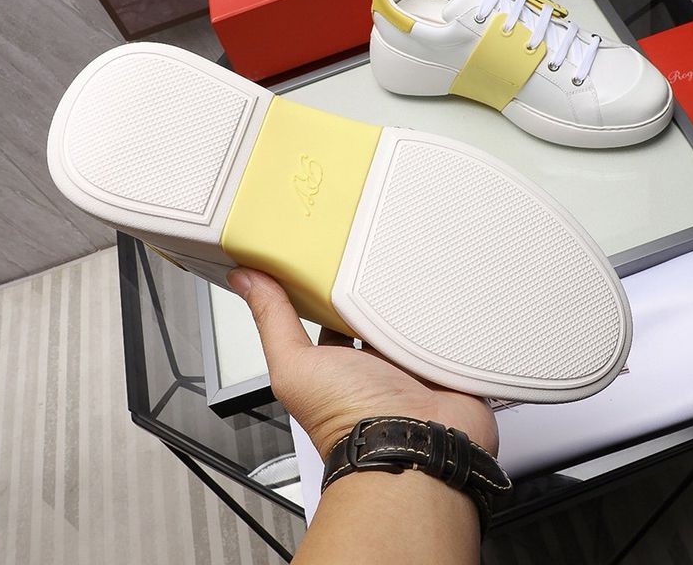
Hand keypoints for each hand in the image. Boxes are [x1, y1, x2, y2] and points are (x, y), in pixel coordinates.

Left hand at [226, 268, 498, 459]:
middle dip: (376, 287)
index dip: (331, 289)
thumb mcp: (296, 364)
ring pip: (412, 317)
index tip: (330, 255)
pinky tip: (443, 287)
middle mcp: (376, 364)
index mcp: (339, 364)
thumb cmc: (349, 418)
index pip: (334, 317)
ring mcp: (413, 363)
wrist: (410, 444)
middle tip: (376, 248)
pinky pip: (448, 328)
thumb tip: (244, 280)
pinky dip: (445, 311)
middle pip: (376, 314)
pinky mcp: (445, 363)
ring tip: (411, 260)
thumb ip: (272, 321)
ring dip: (413, 296)